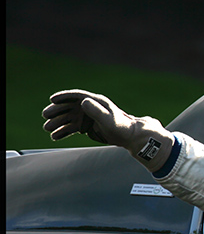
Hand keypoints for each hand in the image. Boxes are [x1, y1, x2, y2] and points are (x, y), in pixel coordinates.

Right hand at [42, 90, 173, 171]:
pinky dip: (64, 132)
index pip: (77, 96)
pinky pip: (72, 128)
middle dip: (57, 111)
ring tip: (47, 129)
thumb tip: (83, 101)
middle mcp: (90, 108)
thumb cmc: (121, 126)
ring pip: (69, 119)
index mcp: (96, 102)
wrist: (129, 137)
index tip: (52, 99)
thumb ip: (96, 111)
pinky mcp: (87, 126)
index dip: (64, 97)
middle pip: (69, 107)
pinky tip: (55, 137)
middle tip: (45, 116)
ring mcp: (87, 117)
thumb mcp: (108, 119)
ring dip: (58, 123)